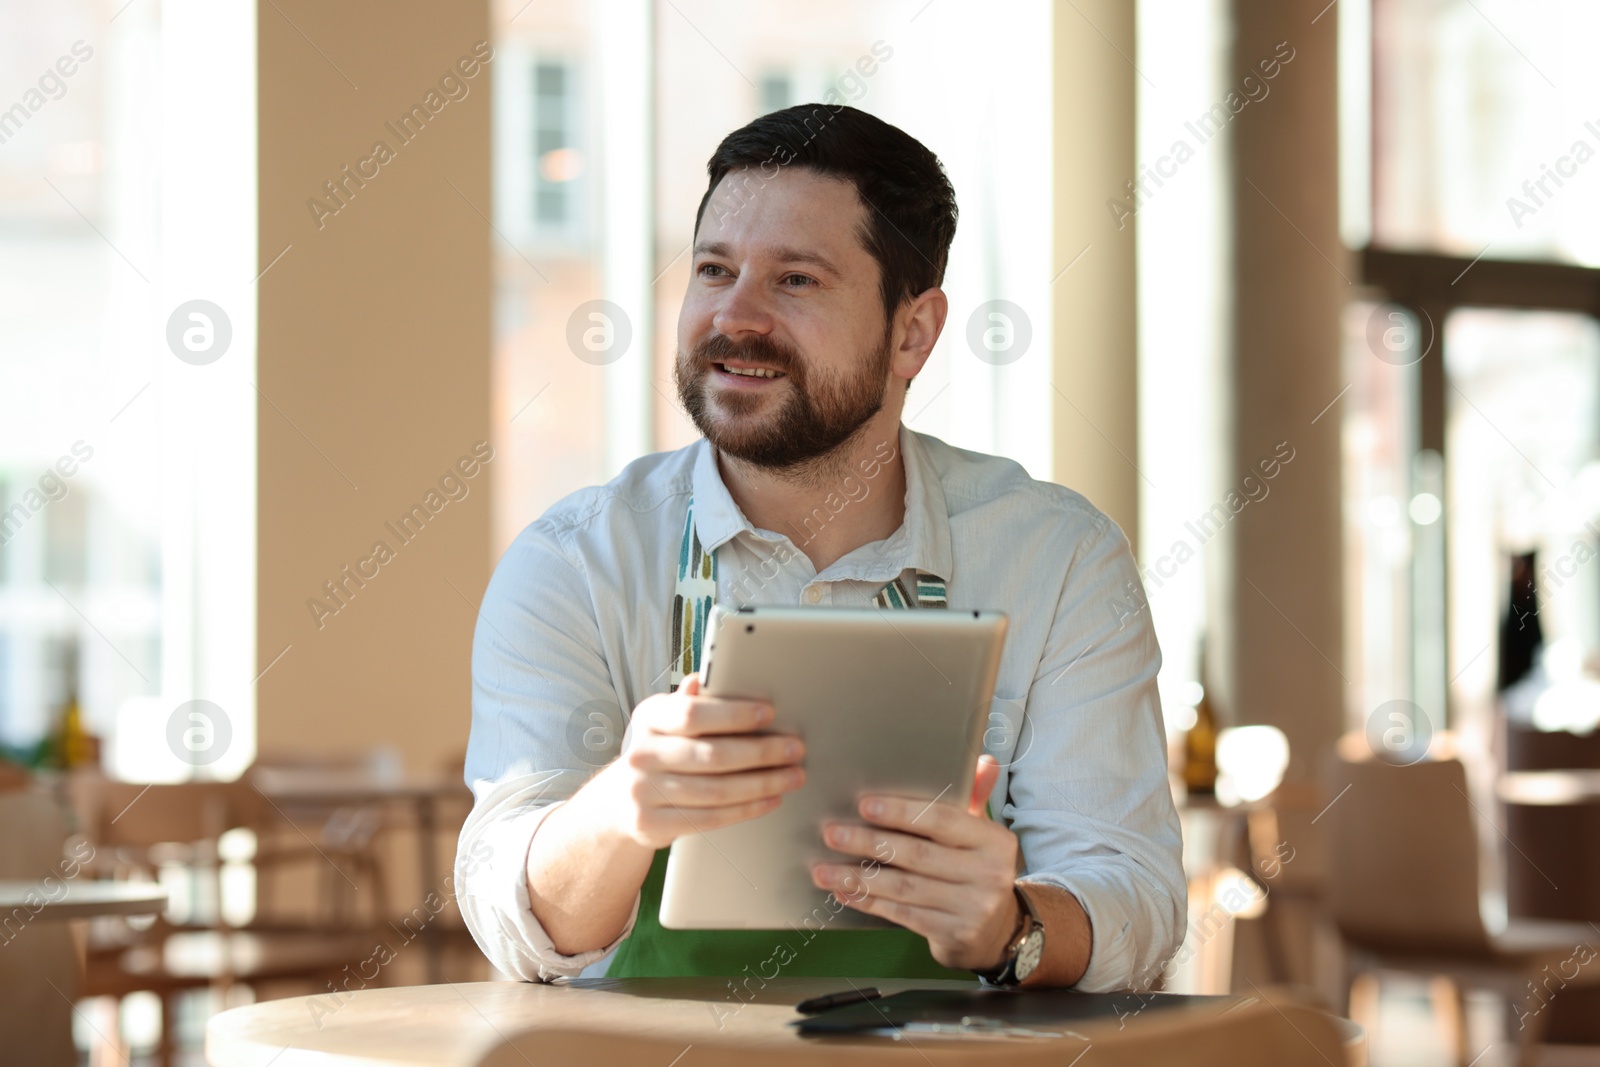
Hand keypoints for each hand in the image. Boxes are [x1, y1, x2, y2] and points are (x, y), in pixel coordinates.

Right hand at [593, 672, 804, 849]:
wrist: (620, 802)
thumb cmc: (659, 752)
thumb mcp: (666, 721)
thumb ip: (688, 702)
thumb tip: (704, 677)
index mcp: (649, 718)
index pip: (692, 713)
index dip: (734, 714)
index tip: (770, 713)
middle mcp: (642, 754)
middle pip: (711, 755)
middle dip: (761, 752)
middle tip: (795, 749)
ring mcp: (644, 792)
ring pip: (716, 790)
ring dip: (762, 783)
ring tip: (792, 775)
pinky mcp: (653, 823)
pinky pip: (711, 818)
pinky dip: (747, 809)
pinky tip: (770, 799)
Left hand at [810, 754, 1021, 970]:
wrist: (998, 929)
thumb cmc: (976, 869)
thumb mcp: (980, 834)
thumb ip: (975, 796)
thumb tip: (983, 760)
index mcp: (994, 841)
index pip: (944, 820)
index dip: (902, 812)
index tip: (864, 805)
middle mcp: (989, 874)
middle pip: (918, 854)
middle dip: (869, 843)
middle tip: (832, 834)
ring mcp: (973, 908)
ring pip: (904, 888)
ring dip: (858, 878)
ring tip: (823, 871)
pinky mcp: (954, 934)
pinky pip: (902, 915)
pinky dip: (869, 902)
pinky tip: (843, 893)